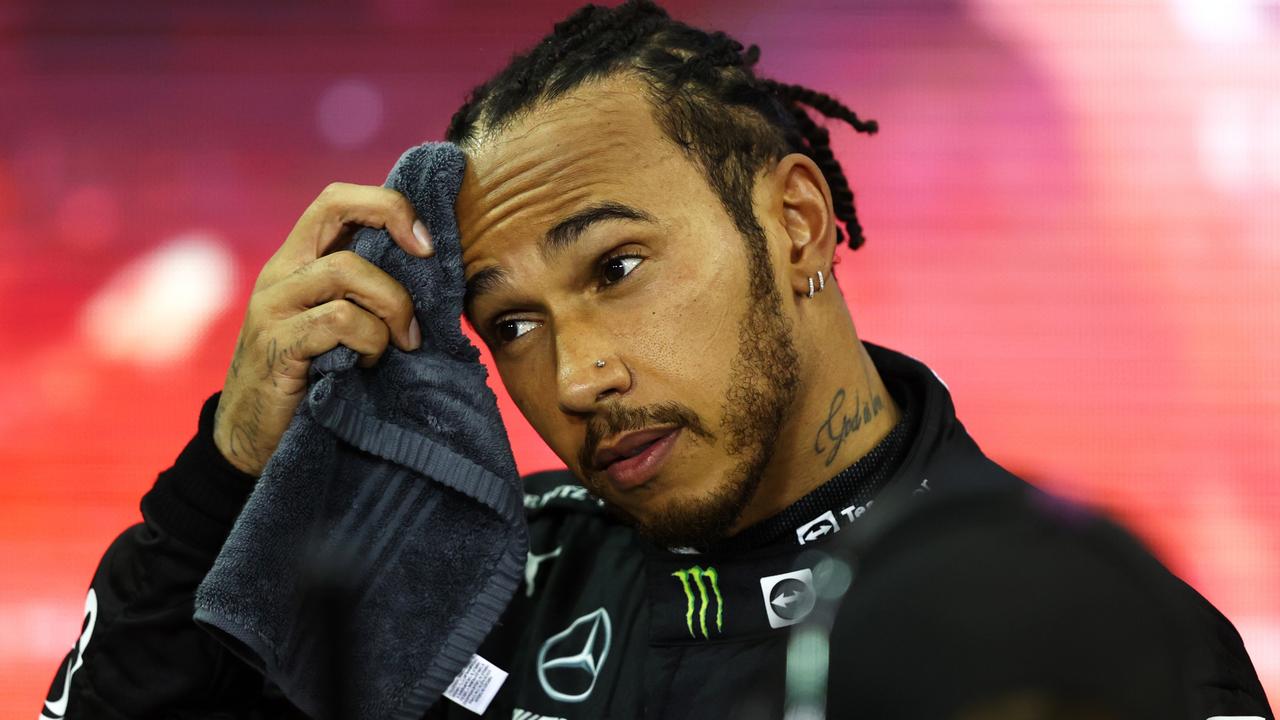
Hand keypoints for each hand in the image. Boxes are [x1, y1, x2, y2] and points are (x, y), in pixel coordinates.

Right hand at [212, 182, 432, 475]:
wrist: (251, 441)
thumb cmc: (312, 381)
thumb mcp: (338, 328)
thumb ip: (365, 296)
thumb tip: (435, 276)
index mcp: (298, 262)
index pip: (337, 200)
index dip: (386, 205)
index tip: (426, 241)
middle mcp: (281, 274)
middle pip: (334, 207)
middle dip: (392, 220)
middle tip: (428, 261)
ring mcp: (273, 307)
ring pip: (346, 270)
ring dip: (392, 304)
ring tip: (403, 342)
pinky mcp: (276, 346)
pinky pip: (339, 322)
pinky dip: (371, 340)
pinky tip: (370, 364)